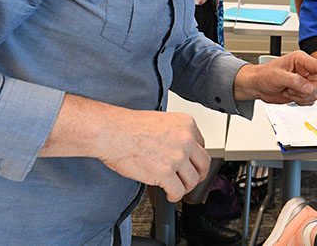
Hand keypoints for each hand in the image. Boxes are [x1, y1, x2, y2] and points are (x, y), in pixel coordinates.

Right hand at [96, 109, 210, 202]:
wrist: (112, 133)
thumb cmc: (128, 127)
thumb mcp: (161, 121)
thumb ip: (175, 134)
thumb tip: (178, 149)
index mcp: (186, 124)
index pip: (201, 145)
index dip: (195, 157)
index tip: (191, 163)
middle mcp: (185, 140)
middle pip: (204, 163)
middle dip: (199, 174)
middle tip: (192, 179)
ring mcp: (177, 157)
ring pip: (193, 179)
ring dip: (186, 187)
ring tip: (178, 188)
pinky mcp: (165, 173)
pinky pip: (178, 191)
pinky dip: (175, 196)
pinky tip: (170, 195)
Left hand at [234, 50, 316, 103]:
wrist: (257, 86)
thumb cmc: (264, 75)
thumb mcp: (278, 76)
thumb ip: (295, 81)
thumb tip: (308, 87)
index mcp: (300, 60)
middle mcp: (304, 71)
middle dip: (306, 89)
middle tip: (292, 88)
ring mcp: (304, 83)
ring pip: (314, 94)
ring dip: (301, 96)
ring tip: (289, 91)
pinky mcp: (302, 92)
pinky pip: (309, 100)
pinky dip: (300, 101)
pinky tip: (290, 96)